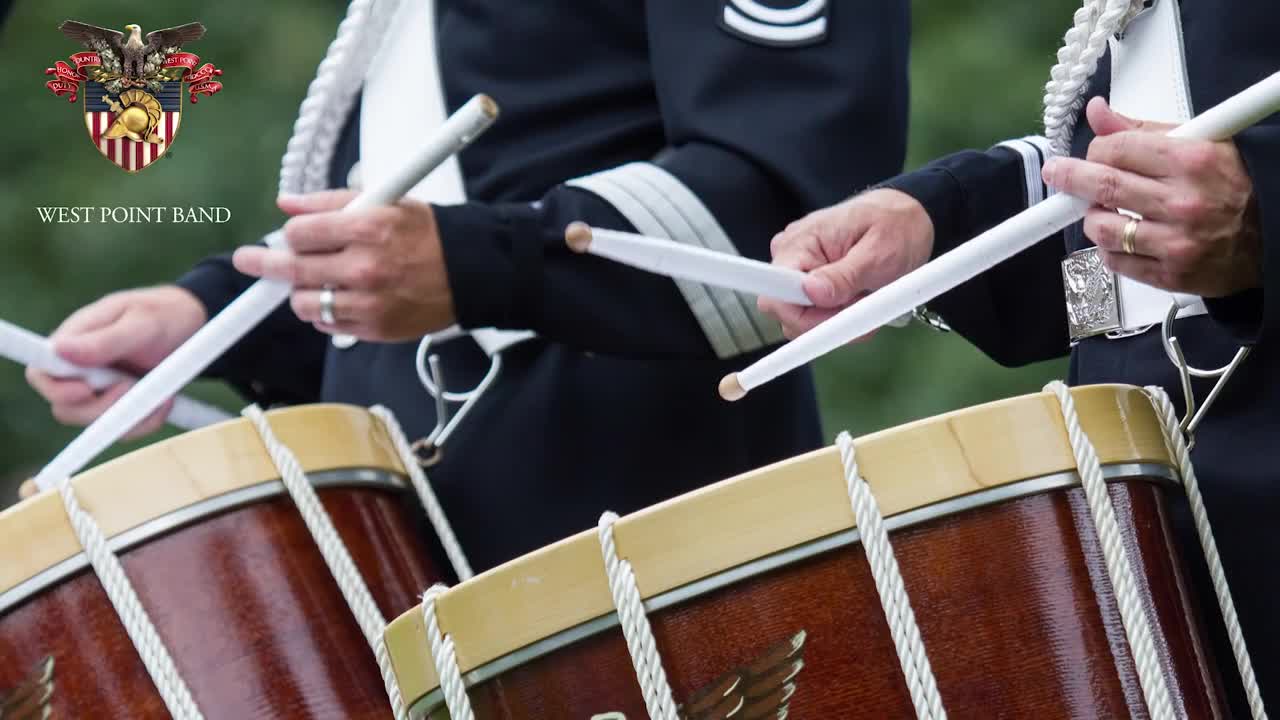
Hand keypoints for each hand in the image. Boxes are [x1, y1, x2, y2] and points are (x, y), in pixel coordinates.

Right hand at [25, 286, 206, 438]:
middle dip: (101, 407)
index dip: (54, 390)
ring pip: (95, 423)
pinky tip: (166, 400)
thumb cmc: (162, 314)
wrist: (191, 324)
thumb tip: (60, 349)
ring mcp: (99, 389)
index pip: (41, 373)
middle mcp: (79, 369)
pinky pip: (123, 428)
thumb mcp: (142, 321)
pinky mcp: (120, 405)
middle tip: (132, 386)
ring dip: (129, 417)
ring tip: (161, 393)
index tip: (85, 390)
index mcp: (73, 341)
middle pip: (66, 408)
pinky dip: (146, 421)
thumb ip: (105, 339)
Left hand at [232, 191, 455, 341]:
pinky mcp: (375, 328)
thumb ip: (330, 202)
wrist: (470, 272)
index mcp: (367, 229)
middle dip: (266, 263)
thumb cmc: (428, 235)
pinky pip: (329, 325)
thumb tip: (287, 204)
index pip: (299, 234)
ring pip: (305, 303)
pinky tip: (342, 298)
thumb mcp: (384, 202)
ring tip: (317, 281)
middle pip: (292, 270)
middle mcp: (366, 268)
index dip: (292, 234)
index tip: (293, 236)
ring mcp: (370, 302)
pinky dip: (327, 313)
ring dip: (303, 292)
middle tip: (248, 260)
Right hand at [759, 188, 933, 338]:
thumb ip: (844, 276)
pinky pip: (815, 314)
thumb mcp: (878, 253)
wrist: (908, 218)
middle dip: (827, 321)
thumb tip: (811, 293)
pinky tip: (859, 301)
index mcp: (801, 242)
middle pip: (789, 314)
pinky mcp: (810, 282)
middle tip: (863, 308)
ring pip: (804, 319)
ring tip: (866, 300)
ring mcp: (799, 270)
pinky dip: (839, 316)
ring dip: (837, 320)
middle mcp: (792, 256)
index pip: (774, 294)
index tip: (833, 320)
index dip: (800, 316)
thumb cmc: (895, 227)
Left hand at [1043, 97, 1261, 297]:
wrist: (1273, 233)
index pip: (1117, 150)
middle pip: (1103, 186)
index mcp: (1193, 161)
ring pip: (1103, 228)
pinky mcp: (1171, 274)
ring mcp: (1177, 242)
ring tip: (1103, 209)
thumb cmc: (1238, 185)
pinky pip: (1116, 263)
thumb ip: (1142, 130)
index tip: (1091, 153)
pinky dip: (1109, 249)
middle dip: (1070, 177)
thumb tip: (1098, 112)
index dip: (1096, 150)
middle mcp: (1184, 202)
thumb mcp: (1200, 143)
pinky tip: (1121, 237)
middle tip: (1057, 173)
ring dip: (1093, 217)